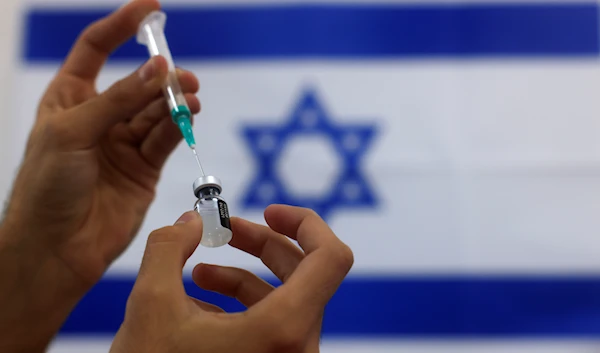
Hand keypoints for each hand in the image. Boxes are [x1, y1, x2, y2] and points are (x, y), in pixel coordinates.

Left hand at [0, 0, 199, 350]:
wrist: (56, 248)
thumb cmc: (47, 187)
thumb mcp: (73, 132)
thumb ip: (119, 101)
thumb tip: (158, 70)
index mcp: (69, 100)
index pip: (94, 50)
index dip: (120, 26)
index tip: (150, 7)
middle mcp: (99, 117)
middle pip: (135, 82)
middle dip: (158, 75)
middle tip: (180, 76)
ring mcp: (123, 142)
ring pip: (156, 110)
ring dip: (174, 101)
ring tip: (190, 96)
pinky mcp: (145, 167)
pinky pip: (165, 137)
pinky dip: (178, 125)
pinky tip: (189, 115)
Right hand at [110, 205, 353, 352]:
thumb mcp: (150, 305)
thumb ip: (170, 246)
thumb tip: (189, 221)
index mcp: (283, 330)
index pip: (331, 258)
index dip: (307, 223)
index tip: (270, 211)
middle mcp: (297, 348)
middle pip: (302, 273)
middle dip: (261, 244)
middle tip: (224, 230)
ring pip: (283, 300)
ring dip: (243, 276)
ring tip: (198, 272)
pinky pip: (273, 325)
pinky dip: (242, 306)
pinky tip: (199, 306)